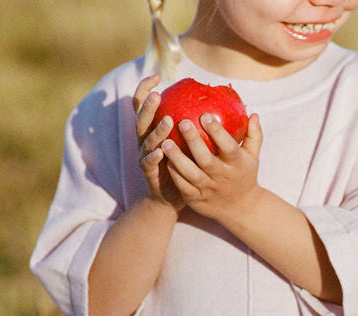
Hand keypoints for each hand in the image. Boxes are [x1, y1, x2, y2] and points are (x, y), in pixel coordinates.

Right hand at [132, 75, 184, 211]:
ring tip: (167, 121)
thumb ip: (196, 124)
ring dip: (156, 130)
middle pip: (142, 119)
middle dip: (148, 106)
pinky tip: (160, 152)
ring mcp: (145, 155)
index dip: (146, 89)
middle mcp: (145, 140)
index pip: (145, 104)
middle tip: (157, 95)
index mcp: (153, 129)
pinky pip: (149, 164)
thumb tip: (216, 105)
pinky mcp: (148, 173)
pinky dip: (153, 157)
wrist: (170, 197)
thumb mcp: (188, 143)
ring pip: (147, 140)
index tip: (157, 76)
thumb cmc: (184, 165)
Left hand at [160, 111, 264, 224]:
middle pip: (206, 160)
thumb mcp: (253, 157)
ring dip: (178, 158)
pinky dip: (174, 174)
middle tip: (182, 122)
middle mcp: (223, 177)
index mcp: (238, 164)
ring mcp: (209, 189)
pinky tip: (165, 160)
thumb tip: (254, 114)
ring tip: (166, 142)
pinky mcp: (197, 200)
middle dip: (194, 141)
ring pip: (191, 174)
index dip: (217, 132)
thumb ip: (254, 135)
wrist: (241, 208)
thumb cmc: (244, 174)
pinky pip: (183, 186)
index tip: (205, 115)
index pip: (229, 147)